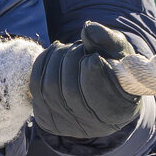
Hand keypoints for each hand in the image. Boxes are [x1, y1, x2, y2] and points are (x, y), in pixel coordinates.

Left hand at [30, 22, 140, 139]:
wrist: (98, 90)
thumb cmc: (114, 67)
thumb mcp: (119, 51)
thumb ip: (108, 39)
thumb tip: (87, 28)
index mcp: (118, 111)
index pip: (95, 91)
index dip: (90, 68)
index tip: (92, 56)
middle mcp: (92, 127)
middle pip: (70, 91)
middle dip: (70, 60)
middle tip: (77, 47)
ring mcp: (67, 126)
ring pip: (49, 87)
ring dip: (56, 60)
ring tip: (66, 50)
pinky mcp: (47, 120)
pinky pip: (36, 88)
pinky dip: (42, 64)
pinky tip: (54, 55)